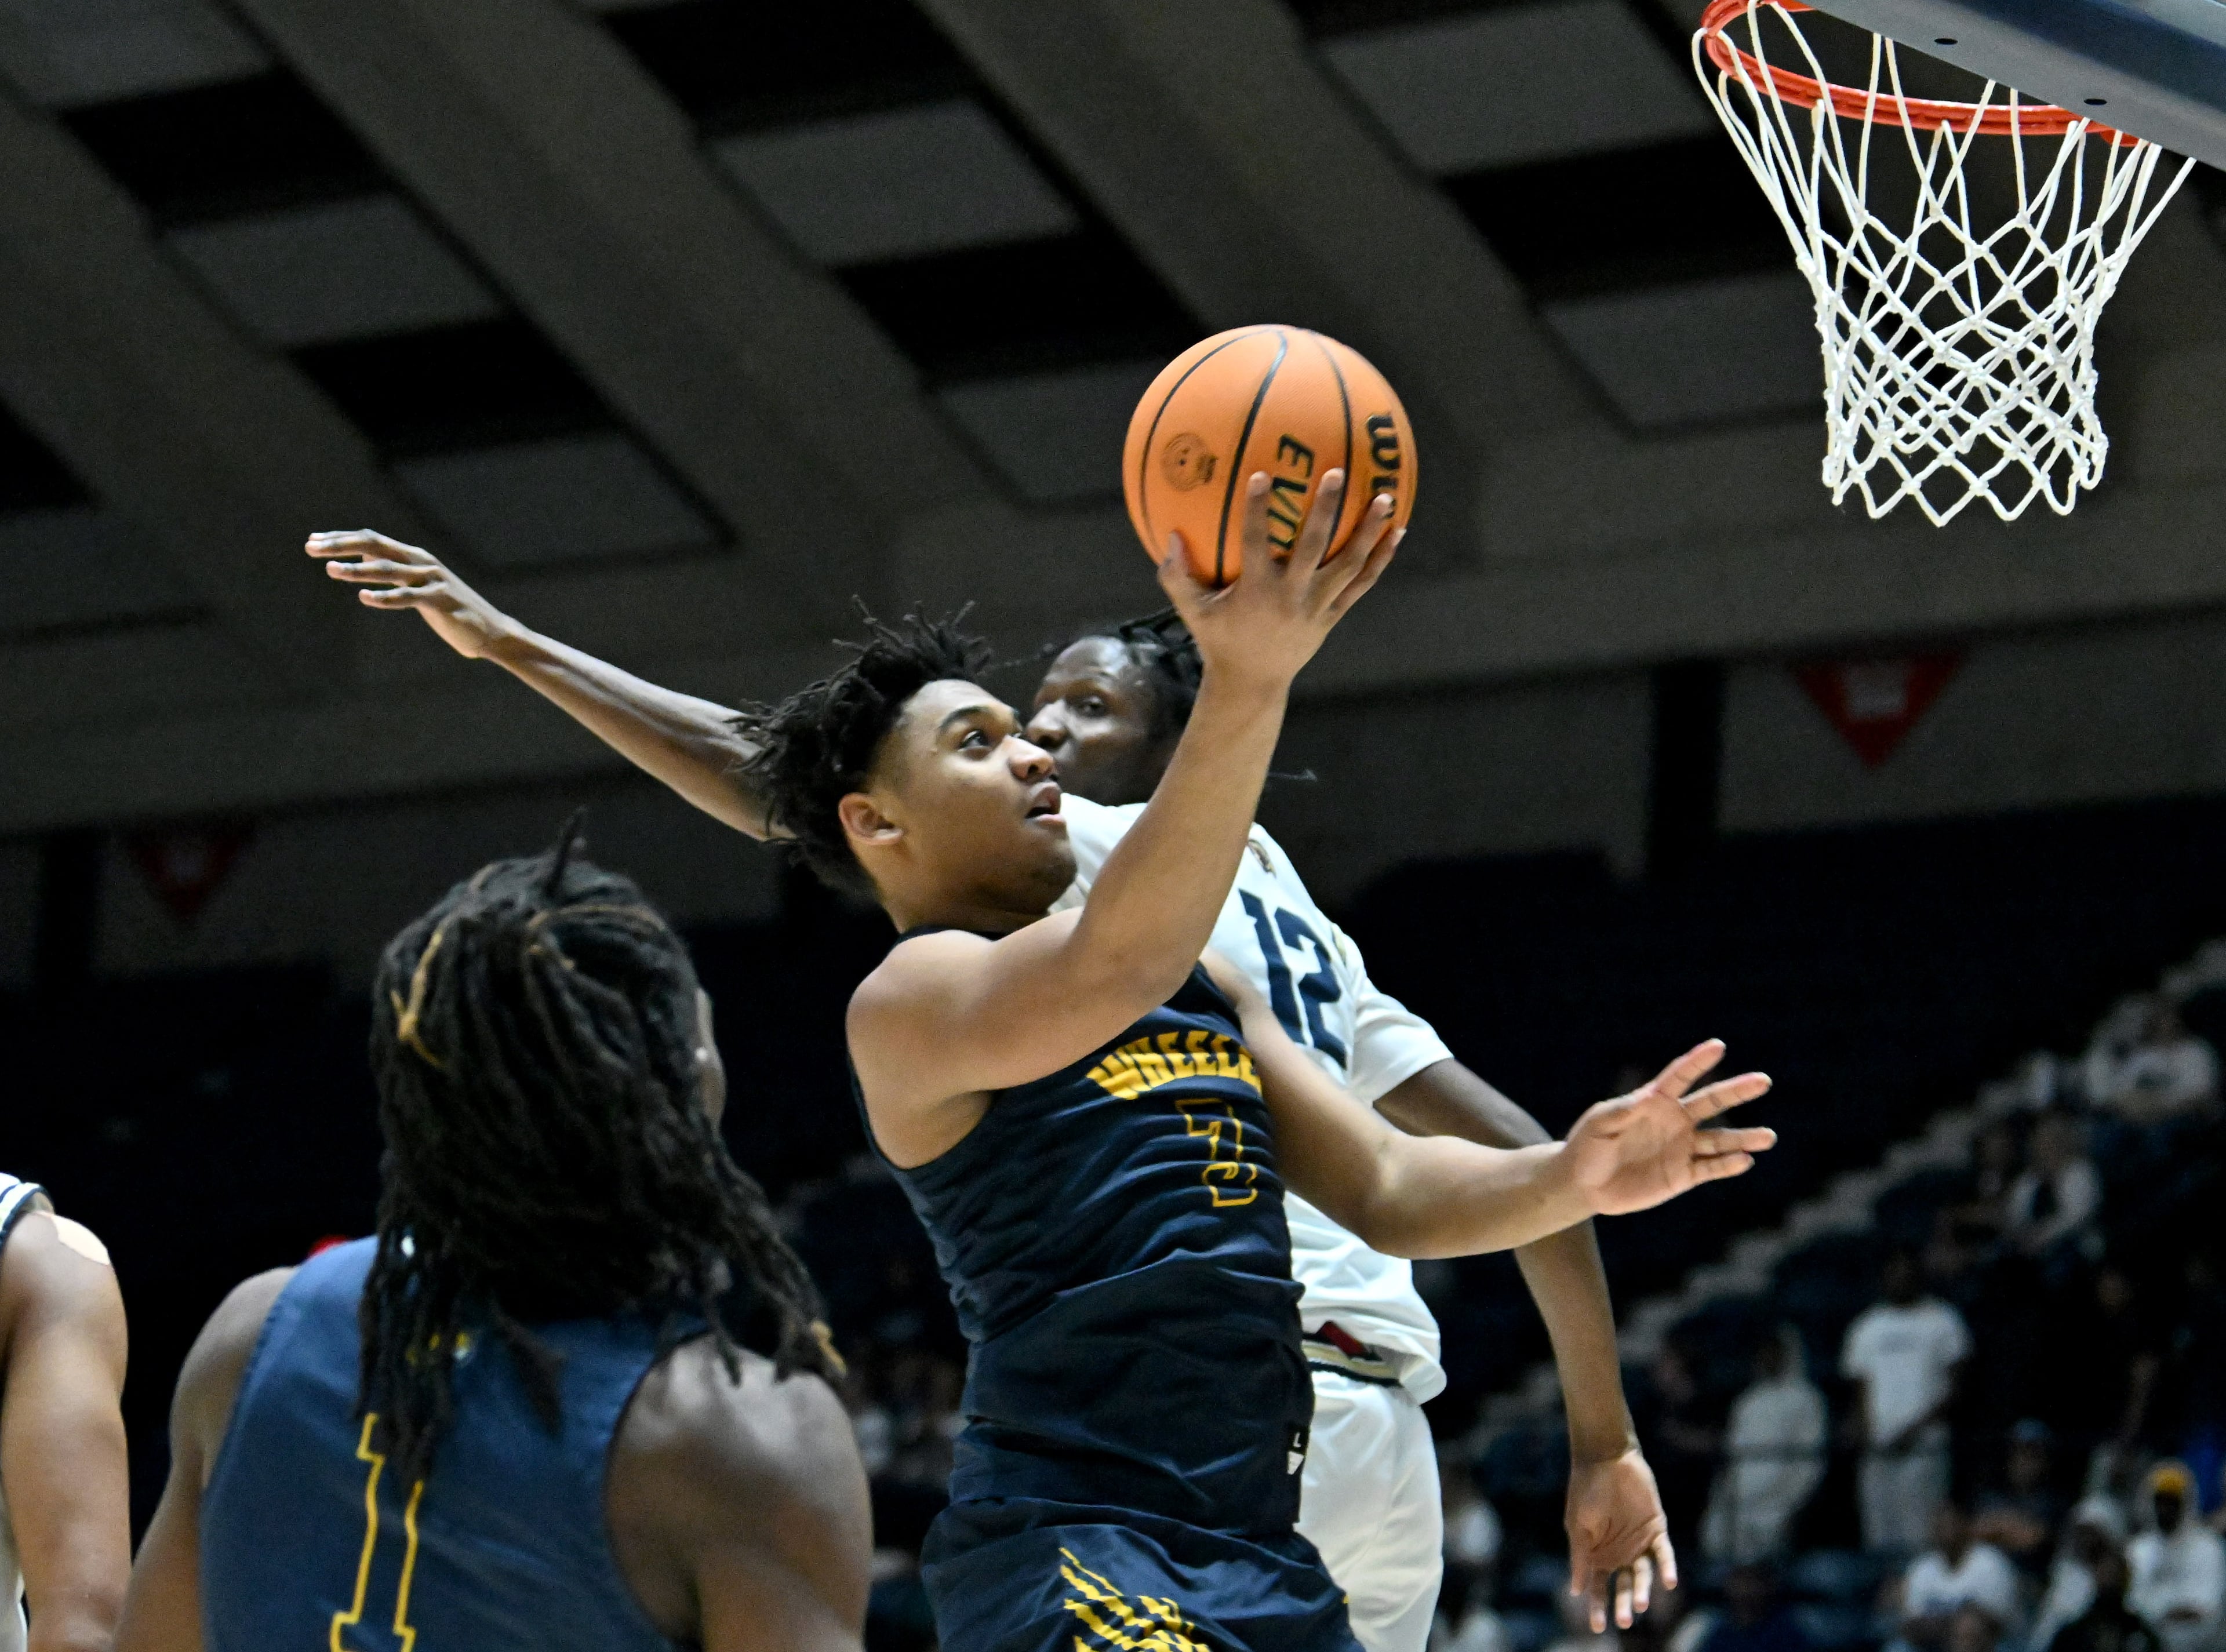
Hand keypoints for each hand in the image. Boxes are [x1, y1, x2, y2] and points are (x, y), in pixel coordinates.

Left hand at [306, 530, 513, 659]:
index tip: (313, 542)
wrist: (490, 632)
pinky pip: (408, 597)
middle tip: (312, 549)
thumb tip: (364, 556)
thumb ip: (395, 570)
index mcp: (414, 557)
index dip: (341, 539)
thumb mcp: (418, 586)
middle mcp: (422, 562)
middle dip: (341, 545)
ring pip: (388, 570)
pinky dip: (385, 597)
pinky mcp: (440, 601)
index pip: (371, 540)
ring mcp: (432, 580)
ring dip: (357, 569)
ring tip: (331, 570)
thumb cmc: (450, 610)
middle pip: (375, 546)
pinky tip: (364, 597)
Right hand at [1157, 469, 1399, 696]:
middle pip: (1313, 546)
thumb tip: (1168, 538)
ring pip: (1348, 564)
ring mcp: (1317, 606)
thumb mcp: (1192, 612)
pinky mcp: (1333, 615)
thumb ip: (1176, 577)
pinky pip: (1361, 585)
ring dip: (1368, 531)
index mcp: (1256, 590)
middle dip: (1325, 509)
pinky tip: (1397, 532)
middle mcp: (1291, 596)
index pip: (1256, 542)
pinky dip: (1380, 560)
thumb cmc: (1219, 641)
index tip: (1262, 475)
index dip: (1257, 510)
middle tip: (1336, 473)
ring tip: (1385, 497)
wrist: (1253, 684)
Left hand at [1563, 1042, 1774, 1215]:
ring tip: (1768, 1137)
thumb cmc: (1587, 1147)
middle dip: (1736, 1091)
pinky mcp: (1683, 1175)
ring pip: (1719, 1140)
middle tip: (1762, 1081)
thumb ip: (1621, 1111)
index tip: (1718, 1045)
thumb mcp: (1598, 1125)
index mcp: (1654, 1101)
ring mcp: (1681, 1148)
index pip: (1680, 1076)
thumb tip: (1645, 1097)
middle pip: (1711, 1103)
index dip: (1698, 1061)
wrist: (1585, 1184)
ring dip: (1743, 1138)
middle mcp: (1674, 1121)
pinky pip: (1710, 1168)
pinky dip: (1727, 1165)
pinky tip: (1744, 1160)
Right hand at [1567, 1448, 1675, 1631]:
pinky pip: (1664, 1554)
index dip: (1597, 1607)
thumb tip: (1576, 1591)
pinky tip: (1669, 1582)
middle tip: (1625, 1622)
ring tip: (1643, 1604)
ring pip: (1644, 1574)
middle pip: (1623, 1586)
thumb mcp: (1578, 1527)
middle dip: (1624, 1604)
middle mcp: (1619, 1552)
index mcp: (1597, 1554)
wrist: (1605, 1459)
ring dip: (1645, 1590)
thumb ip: (1581, 1558)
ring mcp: (1638, 1542)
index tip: (1597, 1628)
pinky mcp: (1656, 1529)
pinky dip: (1667, 1568)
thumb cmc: (1585, 1491)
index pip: (1598, 1587)